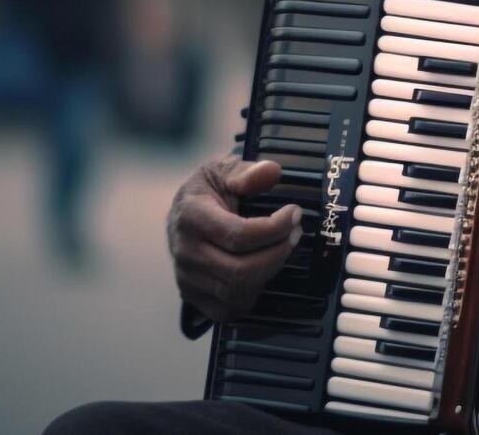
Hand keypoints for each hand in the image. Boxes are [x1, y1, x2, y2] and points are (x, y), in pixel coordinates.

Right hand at [168, 156, 301, 322]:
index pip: (238, 235)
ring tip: (282, 248)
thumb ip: (247, 171)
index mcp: (191, 216)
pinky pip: (228, 310)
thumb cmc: (209, 190)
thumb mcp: (225, 170)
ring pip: (237, 293)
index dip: (275, 228)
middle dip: (277, 253)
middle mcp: (185, 251)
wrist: (183, 212)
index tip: (294, 213)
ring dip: (270, 272)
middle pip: (240, 271)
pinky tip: (263, 271)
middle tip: (295, 233)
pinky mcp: (192, 296)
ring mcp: (186, 278)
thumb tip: (272, 173)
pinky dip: (252, 295)